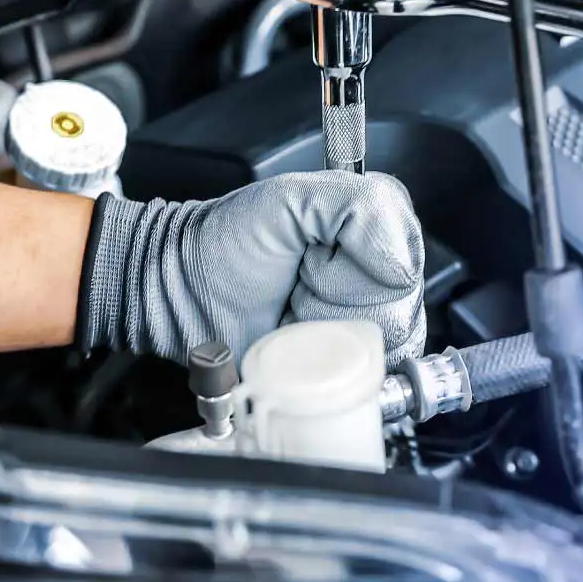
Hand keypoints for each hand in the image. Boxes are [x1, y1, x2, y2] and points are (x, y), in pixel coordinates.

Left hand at [77, 171, 425, 367]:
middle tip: (297, 284)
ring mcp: (363, 328)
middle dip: (338, 302)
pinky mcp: (344, 370)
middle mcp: (378, 279)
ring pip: (383, 348)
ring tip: (294, 314)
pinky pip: (369, 381)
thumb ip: (359, 208)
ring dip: (329, 336)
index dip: (358, 268)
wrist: (176, 292)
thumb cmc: (224, 245)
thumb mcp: (290, 200)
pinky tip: (299, 346)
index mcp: (375, 230)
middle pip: (399, 311)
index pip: (406, 264)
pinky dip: (329, 369)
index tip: (313, 258)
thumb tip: (401, 268)